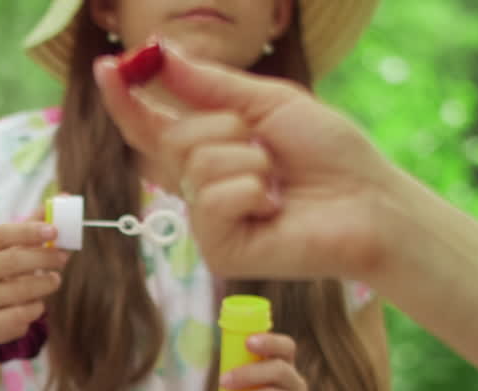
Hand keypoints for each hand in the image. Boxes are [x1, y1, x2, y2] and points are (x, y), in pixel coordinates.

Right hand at [0, 220, 68, 343]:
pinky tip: (38, 304)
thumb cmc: (7, 274)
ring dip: (43, 284)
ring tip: (55, 280)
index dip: (27, 231)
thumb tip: (65, 197)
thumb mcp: (16, 248)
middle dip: (42, 257)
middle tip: (63, 257)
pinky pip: (18, 315)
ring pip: (17, 290)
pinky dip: (35, 309)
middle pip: (9, 261)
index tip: (54, 231)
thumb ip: (37, 224)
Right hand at [92, 44, 402, 282]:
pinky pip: (214, 199)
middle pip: (174, 138)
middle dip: (223, 127)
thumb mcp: (267, 103)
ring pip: (197, 165)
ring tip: (279, 183)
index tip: (106, 67)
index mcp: (208, 152)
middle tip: (265, 145)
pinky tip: (275, 209)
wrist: (370, 202)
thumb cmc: (328, 154)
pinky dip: (252, 191)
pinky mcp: (219, 250)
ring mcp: (206, 222)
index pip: (151, 126)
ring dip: (249, 160)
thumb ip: (208, 84)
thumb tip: (159, 52)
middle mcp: (199, 189)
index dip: (127, 99)